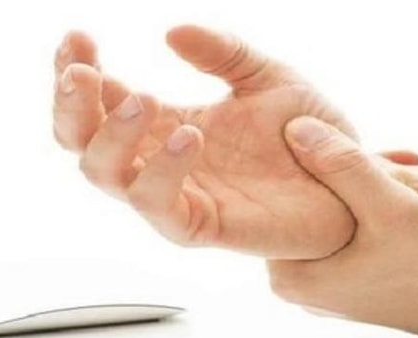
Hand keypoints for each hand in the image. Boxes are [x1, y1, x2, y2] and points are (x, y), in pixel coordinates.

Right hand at [52, 25, 356, 258]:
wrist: (348, 178)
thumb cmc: (306, 130)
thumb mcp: (265, 76)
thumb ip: (223, 52)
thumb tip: (172, 32)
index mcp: (161, 121)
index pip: (97, 99)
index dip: (75, 69)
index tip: (78, 38)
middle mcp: (155, 160)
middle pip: (81, 141)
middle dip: (70, 106)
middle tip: (81, 72)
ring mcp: (174, 195)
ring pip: (106, 176)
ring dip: (111, 136)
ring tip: (143, 100)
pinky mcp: (200, 225)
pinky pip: (160, 207)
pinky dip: (163, 172)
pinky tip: (188, 136)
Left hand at [268, 117, 417, 337]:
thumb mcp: (390, 205)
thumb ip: (342, 166)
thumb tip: (296, 129)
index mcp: (291, 277)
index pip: (282, 201)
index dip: (317, 164)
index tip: (356, 147)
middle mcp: (300, 287)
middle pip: (311, 207)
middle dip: (353, 173)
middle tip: (402, 157)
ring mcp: (327, 286)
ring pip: (336, 214)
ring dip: (371, 186)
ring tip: (416, 167)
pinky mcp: (353, 281)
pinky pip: (353, 230)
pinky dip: (376, 207)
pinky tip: (411, 189)